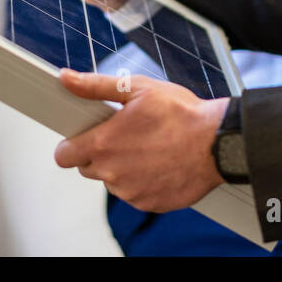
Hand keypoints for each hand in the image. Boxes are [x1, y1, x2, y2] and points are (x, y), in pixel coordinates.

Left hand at [53, 68, 228, 210]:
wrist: (217, 142)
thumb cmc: (180, 113)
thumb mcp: (135, 89)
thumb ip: (95, 86)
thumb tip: (66, 78)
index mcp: (103, 145)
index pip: (64, 155)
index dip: (72, 144)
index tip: (85, 137)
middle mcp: (112, 174)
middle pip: (89, 168)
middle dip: (101, 153)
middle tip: (125, 135)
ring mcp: (131, 192)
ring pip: (114, 181)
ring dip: (123, 168)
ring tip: (148, 147)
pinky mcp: (149, 203)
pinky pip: (135, 193)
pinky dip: (143, 181)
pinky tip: (160, 163)